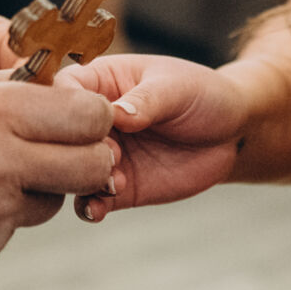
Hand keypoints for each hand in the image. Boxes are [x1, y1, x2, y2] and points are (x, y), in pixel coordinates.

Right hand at [0, 73, 115, 289]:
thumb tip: (53, 93)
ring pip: (47, 203)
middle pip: (91, 165)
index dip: (90, 117)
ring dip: (30, 190)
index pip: (91, 115)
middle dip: (83, 158)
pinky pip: (4, 235)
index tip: (77, 118)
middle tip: (56, 152)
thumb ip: (2, 94)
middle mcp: (1, 164)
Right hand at [54, 54, 249, 219]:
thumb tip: (116, 114)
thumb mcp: (176, 87)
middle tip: (110, 155)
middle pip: (58, 137)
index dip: (64, 108)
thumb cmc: (202, 94)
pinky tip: (101, 208)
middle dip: (74, 151)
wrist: (232, 132)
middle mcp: (93, 122)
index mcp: (100, 81)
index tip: (90, 123)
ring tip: (111, 183)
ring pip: (70, 173)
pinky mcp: (118, 186)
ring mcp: (103, 155)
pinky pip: (91, 200)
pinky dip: (90, 206)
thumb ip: (145, 100)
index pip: (61, 90)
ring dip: (81, 182)